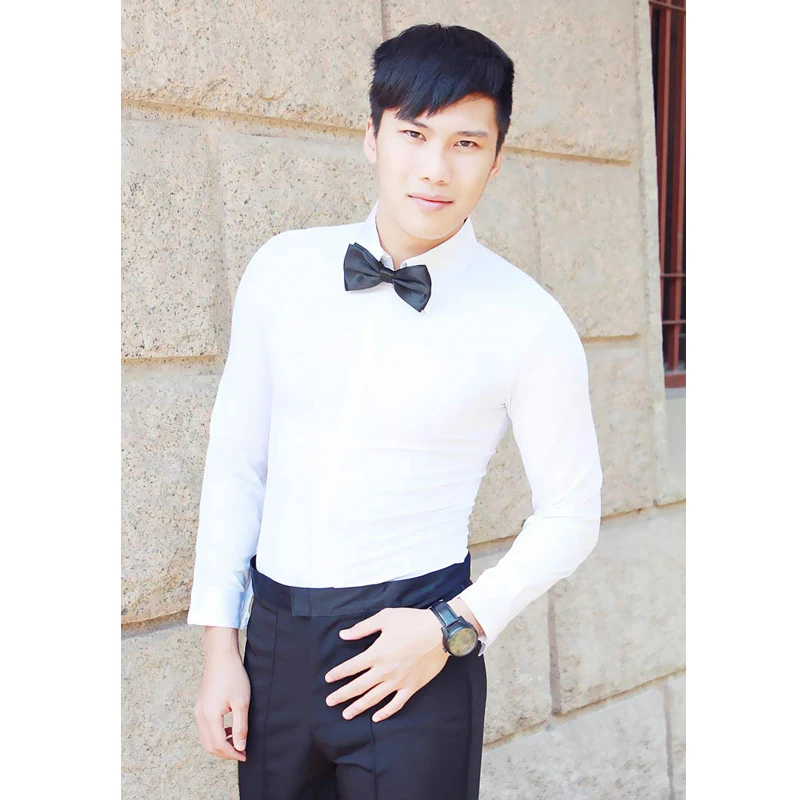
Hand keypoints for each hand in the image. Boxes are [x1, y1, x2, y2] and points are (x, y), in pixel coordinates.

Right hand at [194, 649, 250, 761]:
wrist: (221, 656)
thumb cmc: (233, 676)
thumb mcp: (241, 702)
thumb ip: (240, 727)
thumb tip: (240, 747)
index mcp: (209, 716)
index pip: (219, 745)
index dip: (232, 754)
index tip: (245, 755)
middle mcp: (200, 716)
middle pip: (209, 745)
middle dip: (225, 753)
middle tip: (241, 751)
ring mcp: (198, 711)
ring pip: (205, 739)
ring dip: (220, 744)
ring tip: (237, 740)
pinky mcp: (200, 706)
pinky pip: (205, 729)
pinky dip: (216, 734)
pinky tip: (229, 728)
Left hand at [323, 607, 446, 722]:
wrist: (440, 632)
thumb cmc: (412, 621)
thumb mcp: (385, 618)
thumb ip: (362, 628)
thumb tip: (343, 634)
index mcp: (376, 653)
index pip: (351, 667)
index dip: (338, 674)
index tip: (328, 679)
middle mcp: (384, 671)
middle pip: (358, 687)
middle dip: (342, 695)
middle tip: (330, 702)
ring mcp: (398, 681)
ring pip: (374, 698)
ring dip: (358, 707)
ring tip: (346, 714)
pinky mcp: (411, 687)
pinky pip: (396, 704)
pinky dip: (386, 712)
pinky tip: (376, 718)